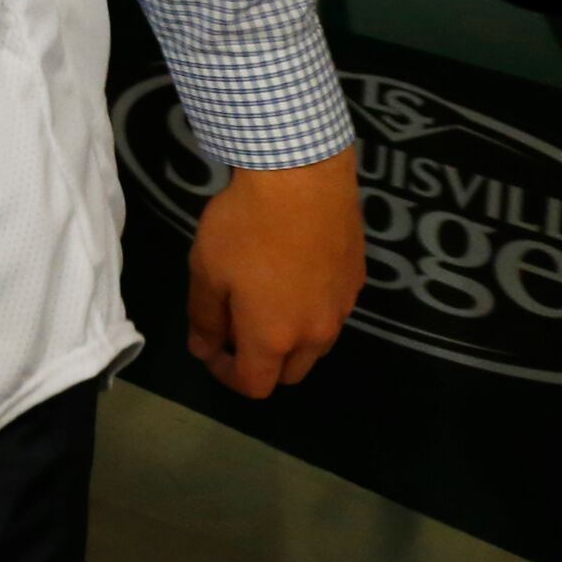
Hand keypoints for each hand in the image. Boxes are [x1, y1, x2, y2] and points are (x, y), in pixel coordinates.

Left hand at [186, 145, 361, 397]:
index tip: (211, 349)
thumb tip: (204, 348)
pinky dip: (311, 311)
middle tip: (235, 328)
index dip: (227, 375)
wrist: (302, 176)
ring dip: (290, 340)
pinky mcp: (358, 280)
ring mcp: (342, 307)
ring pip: (316, 346)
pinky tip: (294, 277)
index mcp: (275, 338)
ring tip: (265, 302)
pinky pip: (333, 313)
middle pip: (290, 373)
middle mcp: (316, 333)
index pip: (255, 385)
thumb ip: (205, 318)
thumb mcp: (206, 270)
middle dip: (261, 363)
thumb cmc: (245, 226)